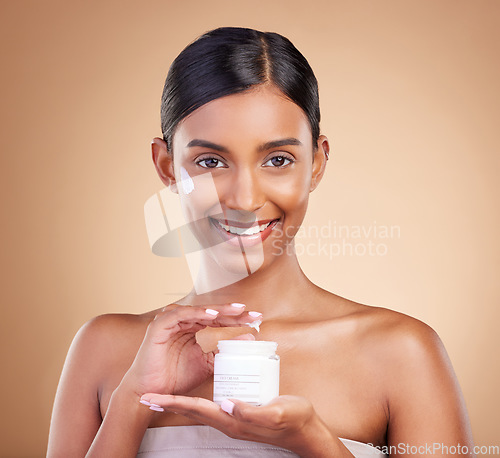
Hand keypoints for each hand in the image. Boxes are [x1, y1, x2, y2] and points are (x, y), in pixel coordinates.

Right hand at [120, 303, 260, 396]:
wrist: (153, 393)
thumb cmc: (177, 377)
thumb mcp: (207, 363)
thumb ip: (224, 351)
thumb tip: (248, 339)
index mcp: (193, 327)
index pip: (218, 319)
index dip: (237, 319)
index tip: (257, 321)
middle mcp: (183, 321)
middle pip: (211, 312)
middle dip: (233, 313)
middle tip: (253, 314)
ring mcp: (170, 320)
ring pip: (199, 310)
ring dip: (218, 310)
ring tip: (237, 311)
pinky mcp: (159, 325)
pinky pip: (181, 314)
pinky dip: (197, 313)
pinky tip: (212, 315)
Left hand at [138, 394, 340, 456]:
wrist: (306, 431)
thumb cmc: (293, 419)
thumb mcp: (276, 412)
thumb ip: (252, 412)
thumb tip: (226, 404)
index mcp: (233, 420)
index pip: (196, 410)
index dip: (173, 403)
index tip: (150, 397)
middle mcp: (229, 421)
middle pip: (192, 412)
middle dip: (168, 404)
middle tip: (147, 396)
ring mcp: (233, 419)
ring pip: (200, 410)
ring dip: (180, 404)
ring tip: (164, 396)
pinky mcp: (240, 413)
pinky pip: (213, 406)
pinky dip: (198, 401)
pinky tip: (197, 393)